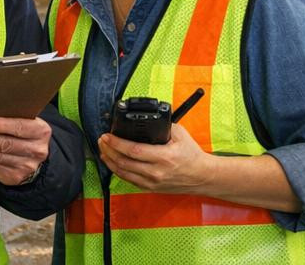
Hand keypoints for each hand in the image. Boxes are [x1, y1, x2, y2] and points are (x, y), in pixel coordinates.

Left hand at [0, 115, 50, 185]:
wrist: (35, 159)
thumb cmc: (25, 133)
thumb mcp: (27, 122)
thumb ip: (13, 116)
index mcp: (40, 132)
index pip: (20, 127)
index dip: (3, 125)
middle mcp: (35, 150)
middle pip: (5, 144)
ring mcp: (25, 166)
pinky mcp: (13, 176)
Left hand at [97, 123, 216, 192]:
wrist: (202, 176)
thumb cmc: (192, 155)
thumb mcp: (180, 134)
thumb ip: (163, 125)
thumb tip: (147, 117)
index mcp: (164, 157)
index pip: (133, 151)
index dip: (117, 143)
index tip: (107, 136)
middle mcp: (156, 172)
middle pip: (124, 162)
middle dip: (108, 150)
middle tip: (102, 140)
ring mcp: (152, 183)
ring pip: (123, 173)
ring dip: (109, 161)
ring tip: (103, 150)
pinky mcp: (151, 188)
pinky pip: (129, 180)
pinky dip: (118, 171)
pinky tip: (112, 162)